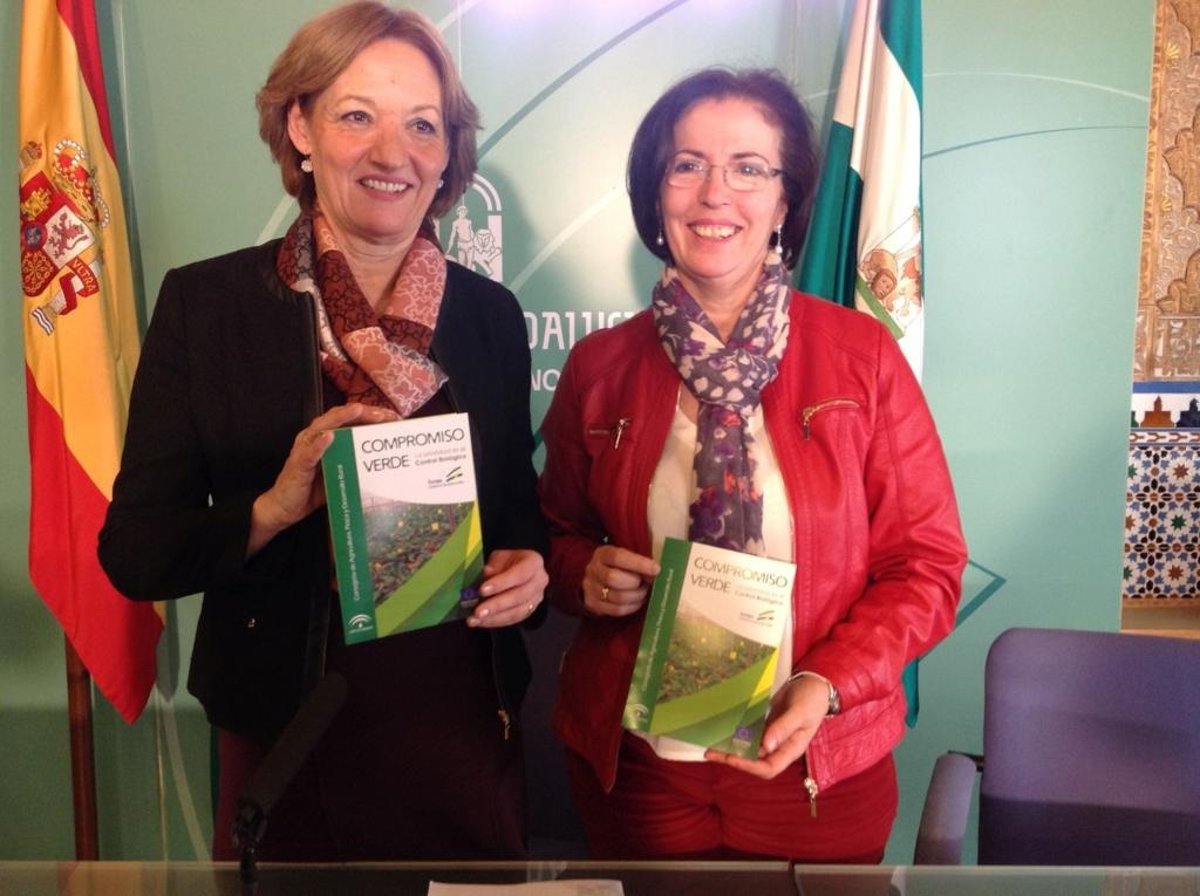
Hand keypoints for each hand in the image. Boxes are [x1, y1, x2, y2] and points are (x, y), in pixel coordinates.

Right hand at [246, 403, 398, 555]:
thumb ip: (356, 463)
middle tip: (385, 414)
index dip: (372, 416)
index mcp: (327, 438)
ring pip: (323, 426)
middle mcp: (315, 438)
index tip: (393, 417)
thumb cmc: (313, 489)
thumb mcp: (341, 473)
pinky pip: (308, 452)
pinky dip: (319, 444)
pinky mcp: (298, 464)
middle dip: (363, 413)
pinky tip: (330, 436)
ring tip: (358, 411)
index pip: (351, 420)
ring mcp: (305, 449)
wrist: (284, 508)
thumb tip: (384, 463)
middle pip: (340, 417)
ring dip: (341, 418)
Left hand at [466, 549, 547, 627]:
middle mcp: (539, 581)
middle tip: (478, 611)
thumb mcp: (499, 557)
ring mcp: (536, 598)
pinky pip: (513, 619)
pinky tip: (482, 622)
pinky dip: (496, 621)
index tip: (482, 590)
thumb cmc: (507, 561)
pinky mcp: (529, 611)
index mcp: (534, 562)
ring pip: (516, 612)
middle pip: (519, 596)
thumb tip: (487, 574)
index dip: (501, 583)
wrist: (516, 568)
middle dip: (496, 605)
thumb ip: (494, 566)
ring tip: (476, 620)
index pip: (519, 574)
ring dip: (494, 617)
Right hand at [582, 545, 659, 616]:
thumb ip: (638, 562)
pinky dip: (632, 606)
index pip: (618, 557)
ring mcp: (591, 588)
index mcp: (603, 554)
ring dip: (636, 596)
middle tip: (646, 583)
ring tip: (643, 592)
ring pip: (617, 597)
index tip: (656, 569)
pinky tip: (637, 601)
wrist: (598, 579)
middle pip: (613, 578)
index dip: (638, 563)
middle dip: (635, 582)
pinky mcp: (593, 604)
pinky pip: (617, 610)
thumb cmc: (618, 566)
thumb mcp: (625, 557)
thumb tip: (656, 572)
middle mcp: (593, 570)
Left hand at [703, 672, 830, 779]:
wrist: (815, 684)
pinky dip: (737, 734)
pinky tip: (724, 730)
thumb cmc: (812, 700)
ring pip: (749, 748)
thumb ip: (783, 728)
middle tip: (710, 752)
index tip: (731, 757)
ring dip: (731, 747)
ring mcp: (772, 736)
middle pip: (754, 761)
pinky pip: (750, 734)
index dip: (749, 766)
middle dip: (733, 758)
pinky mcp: (766, 725)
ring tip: (710, 743)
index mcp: (791, 749)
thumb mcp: (800, 712)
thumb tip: (766, 746)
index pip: (768, 768)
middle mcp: (779, 747)